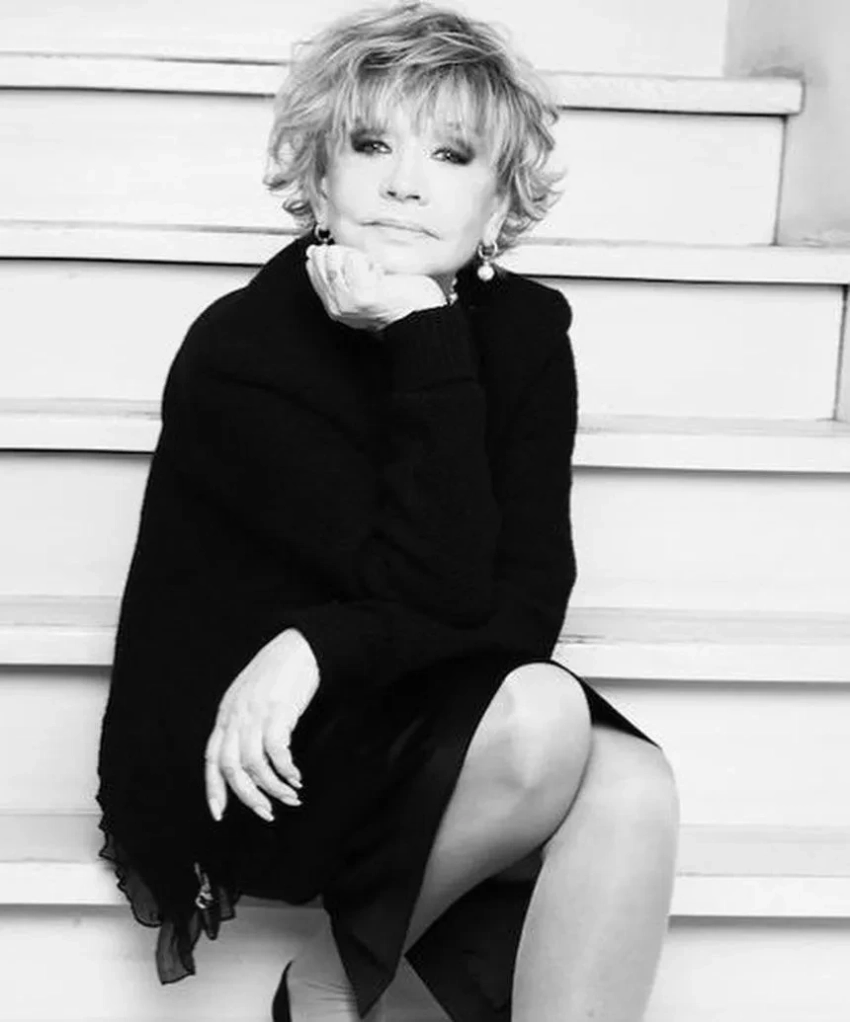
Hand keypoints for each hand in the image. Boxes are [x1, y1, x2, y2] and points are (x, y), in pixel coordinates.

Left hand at [204, 628, 319, 822]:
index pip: (212, 758)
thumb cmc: (279, 670)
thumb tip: (245, 757)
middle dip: (248, 797)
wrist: (301, 645)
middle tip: (266, 813)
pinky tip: (296, 777)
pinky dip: (286, 770)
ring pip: (255, 764)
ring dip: (273, 787)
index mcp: (226, 713)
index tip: (219, 813)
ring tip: (290, 796)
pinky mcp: (279, 710)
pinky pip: (277, 751)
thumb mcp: (249, 696)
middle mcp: (236, 715)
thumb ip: (242, 722)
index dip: (214, 788)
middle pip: (232, 767)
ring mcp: (256, 713)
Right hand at [305, 243, 447, 331]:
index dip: (336, 255)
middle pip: (323, 258)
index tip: (357, 263)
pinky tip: (382, 277)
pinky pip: (354, 259)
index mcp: (333, 304)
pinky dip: (371, 261)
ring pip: (336, 256)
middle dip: (348, 254)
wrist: (422, 318)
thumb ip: (338, 270)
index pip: (313, 266)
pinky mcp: (362, 296)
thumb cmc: (400, 301)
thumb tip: (315, 251)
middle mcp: (336, 306)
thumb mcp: (361, 285)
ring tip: (377, 276)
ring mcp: (347, 302)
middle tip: (370, 272)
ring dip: (361, 257)